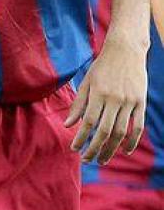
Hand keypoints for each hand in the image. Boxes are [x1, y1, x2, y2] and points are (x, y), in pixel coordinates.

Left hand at [66, 36, 146, 163]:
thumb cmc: (102, 66)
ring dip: (111, 148)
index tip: (74, 148)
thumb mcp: (86, 82)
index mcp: (98, 93)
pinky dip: (132, 140)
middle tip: (87, 159)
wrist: (126, 50)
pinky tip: (125, 150)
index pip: (88, 122)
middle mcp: (115, 99)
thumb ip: (78, 104)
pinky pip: (137, 126)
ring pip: (121, 132)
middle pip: (104, 131)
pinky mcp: (141, 102)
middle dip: (94, 148)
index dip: (81, 138)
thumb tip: (68, 125)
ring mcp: (130, 101)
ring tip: (102, 159)